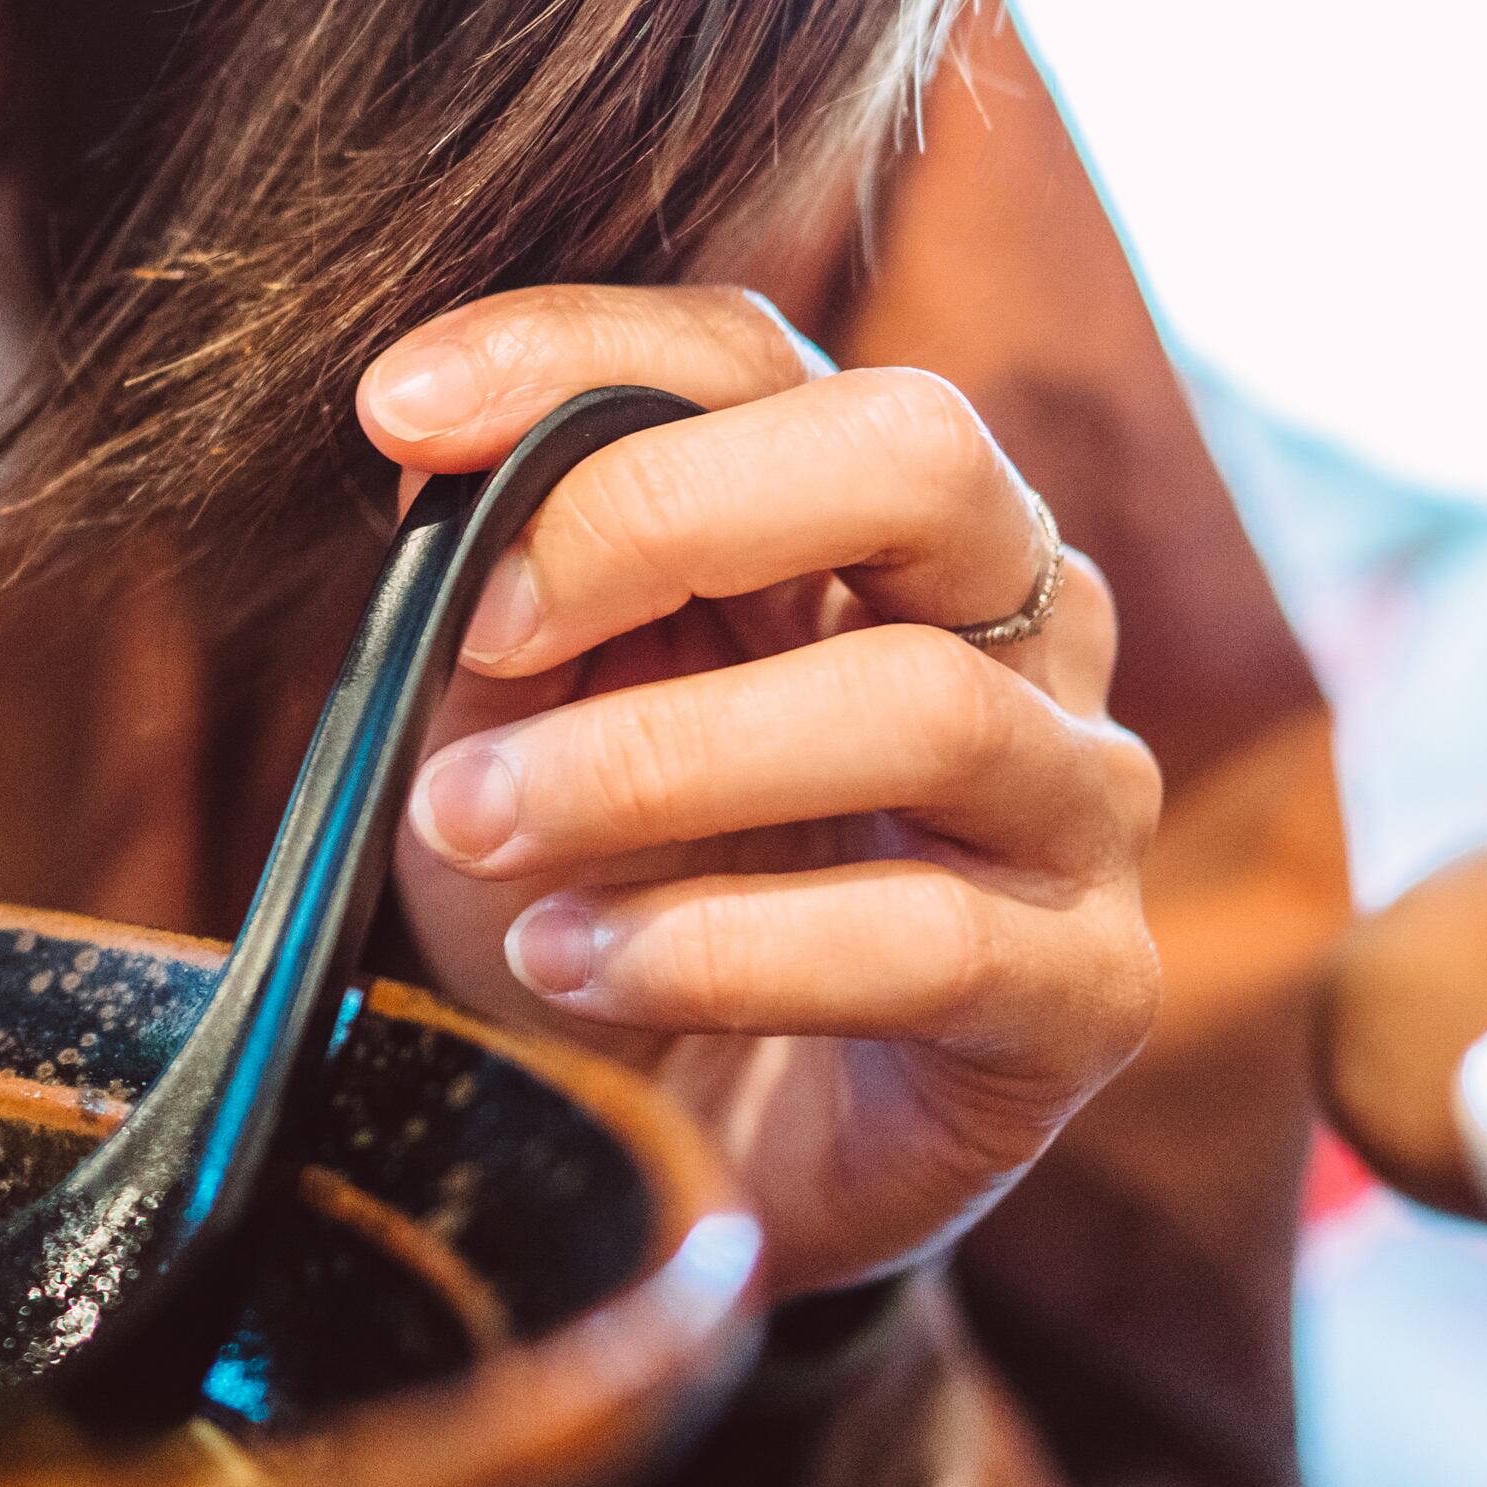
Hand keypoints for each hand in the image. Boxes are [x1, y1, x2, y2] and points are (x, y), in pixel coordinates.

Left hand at [360, 287, 1161, 1297]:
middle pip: (914, 453)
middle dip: (664, 514)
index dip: (572, 350)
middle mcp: (1015, 615)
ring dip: (652, 765)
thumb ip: (492, 569)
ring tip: (477, 819)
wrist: (679, 1136)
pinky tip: (570, 961)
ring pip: (920, 707)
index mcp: (868, 512)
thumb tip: (431, 432)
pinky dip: (717, 946)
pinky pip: (931, 939)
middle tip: (485, 627)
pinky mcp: (1087, 989)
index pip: (754, 354)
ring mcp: (1075, 796)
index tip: (399, 413)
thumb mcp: (512, 708)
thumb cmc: (606, 881)